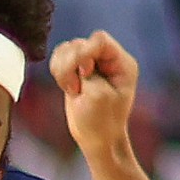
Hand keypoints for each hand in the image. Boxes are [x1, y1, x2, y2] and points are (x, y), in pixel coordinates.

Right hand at [50, 30, 140, 159]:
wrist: (97, 140)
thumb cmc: (102, 122)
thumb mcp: (98, 96)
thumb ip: (87, 72)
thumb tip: (74, 56)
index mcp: (122, 63)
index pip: (100, 40)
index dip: (86, 53)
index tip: (85, 74)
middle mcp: (108, 59)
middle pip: (80, 43)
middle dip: (71, 65)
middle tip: (76, 89)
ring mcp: (91, 64)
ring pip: (67, 49)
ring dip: (62, 69)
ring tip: (71, 89)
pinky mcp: (76, 71)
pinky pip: (59, 58)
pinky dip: (57, 70)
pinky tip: (66, 86)